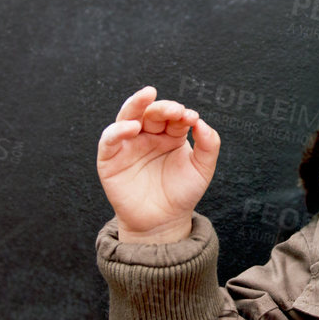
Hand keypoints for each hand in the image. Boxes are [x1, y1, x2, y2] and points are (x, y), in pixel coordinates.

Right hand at [97, 86, 219, 243]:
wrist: (163, 222)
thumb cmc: (181, 194)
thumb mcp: (202, 169)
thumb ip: (209, 145)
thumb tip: (202, 122)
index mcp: (170, 134)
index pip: (173, 115)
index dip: (181, 112)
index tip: (192, 118)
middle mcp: (148, 135)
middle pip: (151, 112)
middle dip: (162, 107)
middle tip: (175, 109)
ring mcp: (128, 144)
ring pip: (127, 116)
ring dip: (136, 104)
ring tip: (148, 97)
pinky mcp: (110, 158)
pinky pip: (109, 138)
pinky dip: (118, 130)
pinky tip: (132, 127)